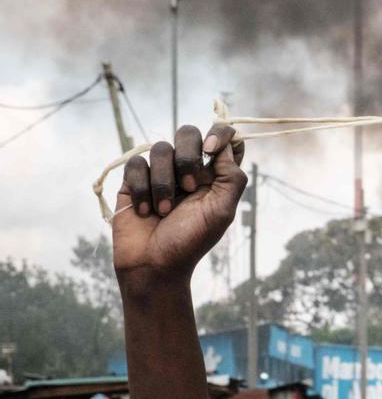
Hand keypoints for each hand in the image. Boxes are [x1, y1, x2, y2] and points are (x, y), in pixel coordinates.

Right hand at [112, 124, 246, 284]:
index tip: (211, 151)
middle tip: (190, 188)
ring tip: (164, 211)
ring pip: (160, 149)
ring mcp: (161, 172)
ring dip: (163, 183)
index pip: (224, 139)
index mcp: (215, 176)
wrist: (153, 265)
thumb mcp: (221, 211)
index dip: (220, 134)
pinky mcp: (134, 180)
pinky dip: (142, 189)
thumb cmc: (190, 241)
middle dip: (187, 157)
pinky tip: (145, 211)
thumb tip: (227, 146)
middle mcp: (188, 169)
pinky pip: (136, 164)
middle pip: (188, 133)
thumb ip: (231, 177)